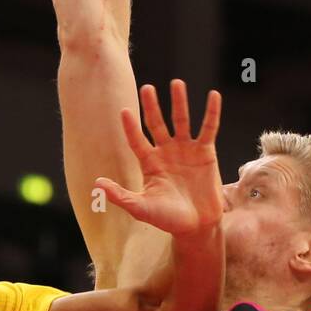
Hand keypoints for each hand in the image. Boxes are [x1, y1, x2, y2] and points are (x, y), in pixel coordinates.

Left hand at [95, 80, 225, 236]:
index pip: (137, 140)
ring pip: (182, 120)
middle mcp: (166, 152)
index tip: (124, 111)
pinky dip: (212, 112)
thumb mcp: (141, 208)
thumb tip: (96, 184)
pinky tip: (213, 95)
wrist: (196, 226)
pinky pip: (209, 128)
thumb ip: (120, 196)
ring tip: (176, 83)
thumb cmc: (167, 219)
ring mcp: (186, 150)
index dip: (131, 127)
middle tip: (147, 88)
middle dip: (152, 106)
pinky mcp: (206, 152)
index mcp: (149, 163)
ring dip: (179, 102)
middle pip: (157, 124)